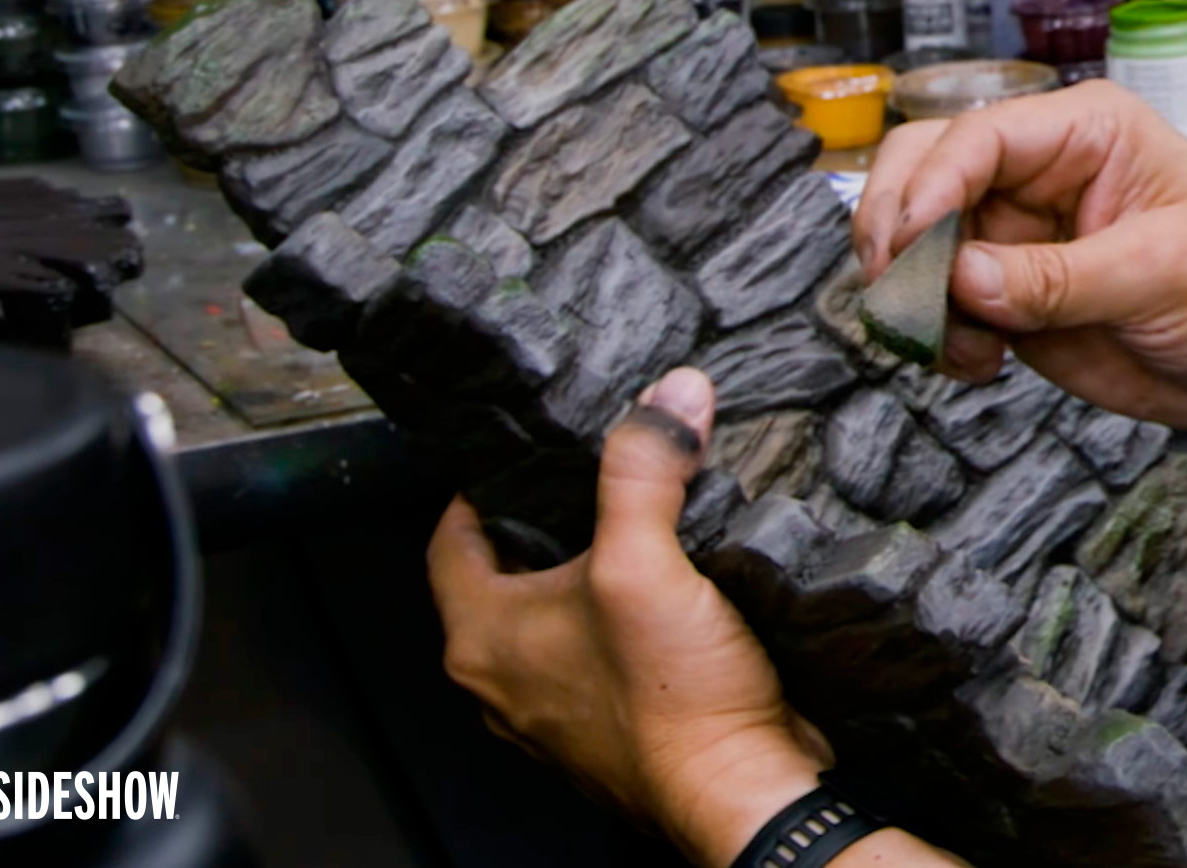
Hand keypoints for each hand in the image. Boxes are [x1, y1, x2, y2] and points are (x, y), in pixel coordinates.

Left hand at [430, 369, 829, 867]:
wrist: (736, 789)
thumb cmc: (671, 704)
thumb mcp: (647, 561)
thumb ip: (646, 470)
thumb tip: (669, 396)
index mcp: (485, 638)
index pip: (449, 540)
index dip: (478, 488)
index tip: (517, 452)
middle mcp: (506, 680)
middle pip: (505, 577)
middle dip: (548, 524)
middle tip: (593, 479)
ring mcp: (556, 709)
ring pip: (553, 619)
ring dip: (587, 576)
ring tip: (638, 530)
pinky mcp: (610, 724)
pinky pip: (598, 655)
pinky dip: (621, 622)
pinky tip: (671, 599)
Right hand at [852, 84, 1186, 433]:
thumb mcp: (1161, 275)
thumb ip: (1059, 278)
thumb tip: (964, 277)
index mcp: (1087, 131)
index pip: (978, 137)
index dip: (931, 188)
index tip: (912, 249)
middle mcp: (1039, 172)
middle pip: (922, 172)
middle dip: (898, 232)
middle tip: (904, 296)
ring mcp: (1016, 233)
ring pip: (915, 241)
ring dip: (913, 295)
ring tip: (960, 345)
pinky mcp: (1008, 292)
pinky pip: (935, 302)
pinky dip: (934, 334)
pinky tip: (978, 363)